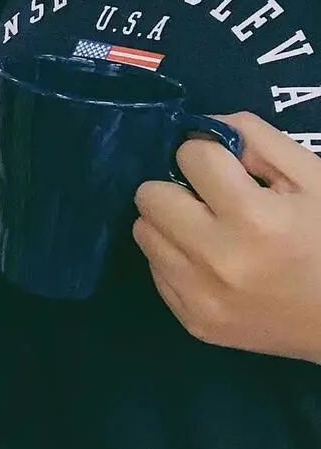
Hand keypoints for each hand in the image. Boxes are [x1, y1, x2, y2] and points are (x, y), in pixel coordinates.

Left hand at [134, 112, 320, 363]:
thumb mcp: (313, 178)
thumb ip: (257, 140)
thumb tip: (202, 127)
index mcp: (254, 218)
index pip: (191, 155)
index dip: (211, 154)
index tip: (229, 169)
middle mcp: (217, 259)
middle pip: (150, 195)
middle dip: (178, 188)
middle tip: (210, 200)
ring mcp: (200, 295)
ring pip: (144, 232)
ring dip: (171, 224)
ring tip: (210, 231)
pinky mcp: (192, 321)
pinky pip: (155, 270)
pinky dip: (176, 259)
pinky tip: (213, 264)